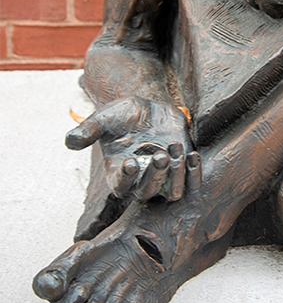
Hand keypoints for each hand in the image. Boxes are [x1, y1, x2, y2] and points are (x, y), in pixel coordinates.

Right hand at [65, 98, 200, 201]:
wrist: (147, 110)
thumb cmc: (121, 117)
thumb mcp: (103, 119)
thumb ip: (88, 131)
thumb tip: (69, 141)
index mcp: (119, 174)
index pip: (121, 186)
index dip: (125, 178)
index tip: (130, 161)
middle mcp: (141, 180)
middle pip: (148, 193)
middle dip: (155, 176)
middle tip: (160, 155)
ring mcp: (163, 177)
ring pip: (172, 192)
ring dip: (176, 175)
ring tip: (174, 148)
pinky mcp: (181, 169)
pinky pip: (191, 182)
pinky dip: (194, 173)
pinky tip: (192, 154)